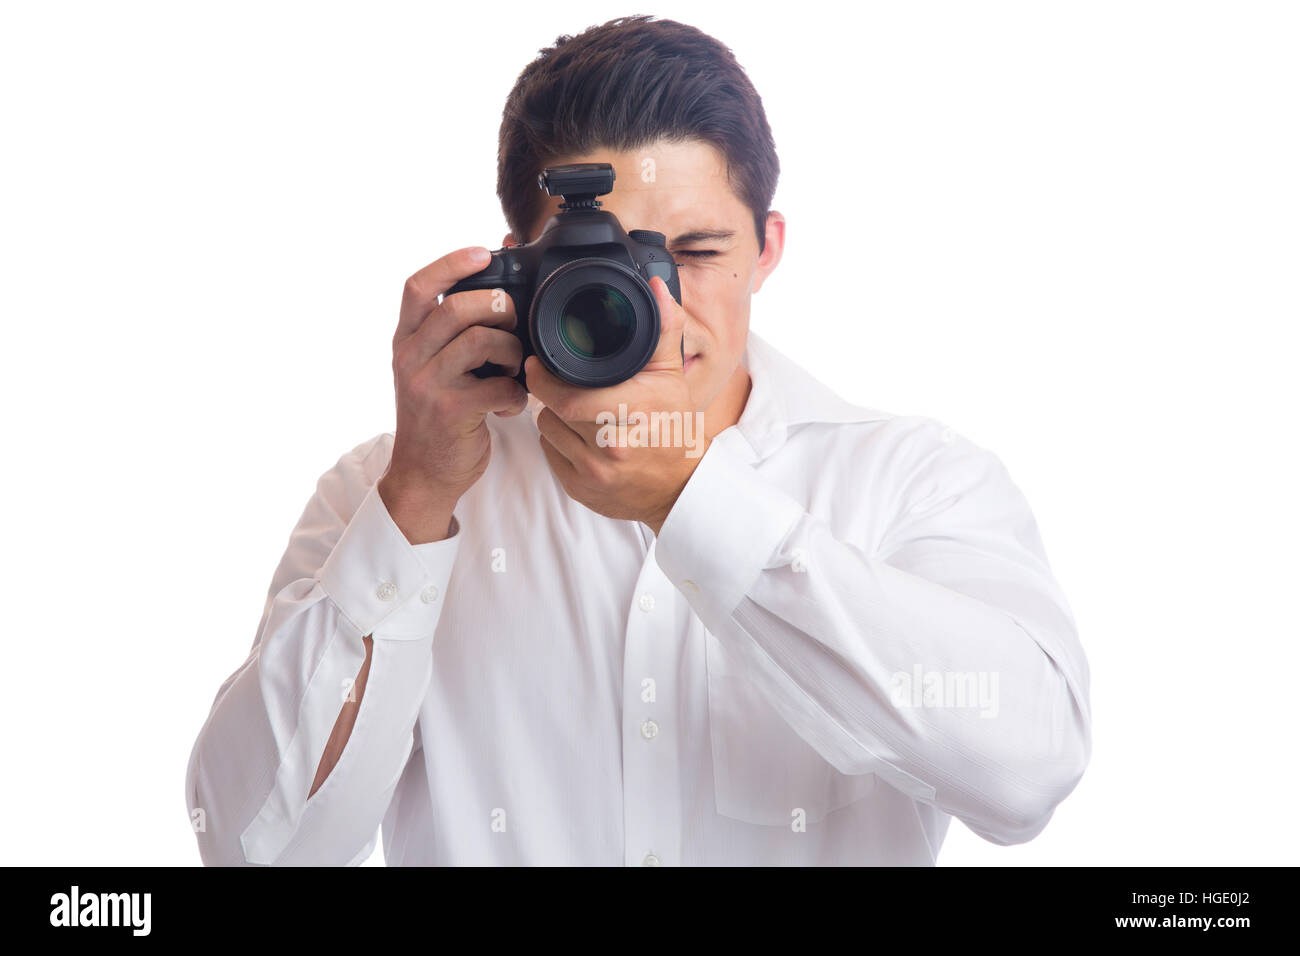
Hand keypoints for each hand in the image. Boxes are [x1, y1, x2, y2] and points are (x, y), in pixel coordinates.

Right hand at [379, 247, 527, 542]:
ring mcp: (427, 385)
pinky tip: (511, 404)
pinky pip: (499, 386)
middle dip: (498, 308)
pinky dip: (516, 394)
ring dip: (512, 351)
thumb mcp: (431, 368)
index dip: (451, 264)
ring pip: (481, 341)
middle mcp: (409, 358)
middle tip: (513, 326)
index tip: (483, 253)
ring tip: (514, 369)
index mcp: (405, 341)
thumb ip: (451, 332)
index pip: (417, 287)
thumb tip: (491, 280)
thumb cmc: (438, 416)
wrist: (423, 474)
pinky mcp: (452, 411)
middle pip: (457, 307)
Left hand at [527, 275, 708, 534]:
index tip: (540, 363)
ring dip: (553, 416)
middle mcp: (612, 447)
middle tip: (552, 379)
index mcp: (634, 413)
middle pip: (553, 411)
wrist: (678, 489)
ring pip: (548, 431)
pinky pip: (551, 455)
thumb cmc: (674, 428)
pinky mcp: (580, 490)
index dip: (545, 377)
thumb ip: (663, 330)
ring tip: (575, 409)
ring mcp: (595, 473)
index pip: (567, 396)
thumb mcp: (673, 377)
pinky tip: (579, 436)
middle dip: (549, 392)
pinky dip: (558, 442)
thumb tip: (656, 288)